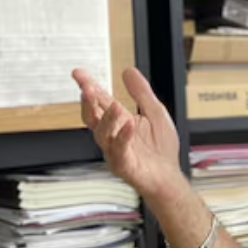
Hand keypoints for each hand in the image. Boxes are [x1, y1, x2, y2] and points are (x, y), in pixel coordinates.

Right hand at [72, 67, 184, 200]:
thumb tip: (128, 71)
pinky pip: (119, 150)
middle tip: (88, 88)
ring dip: (107, 118)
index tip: (78, 73)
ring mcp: (115, 150)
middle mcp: (113, 135)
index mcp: (119, 121)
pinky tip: (130, 125)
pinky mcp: (123, 164)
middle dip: (89, 102)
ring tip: (115, 105)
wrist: (169, 177)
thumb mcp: (155, 112)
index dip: (89, 86)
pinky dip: (123, 137)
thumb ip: (141, 92)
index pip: (100, 101)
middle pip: (93, 117)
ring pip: (102, 134)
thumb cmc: (161, 149)